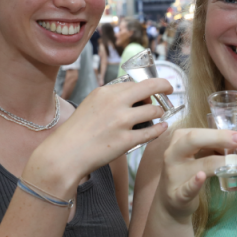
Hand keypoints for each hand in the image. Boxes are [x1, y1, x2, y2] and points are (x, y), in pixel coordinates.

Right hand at [31, 78, 171, 191]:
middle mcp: (115, 103)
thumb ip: (112, 98)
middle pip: (151, 87)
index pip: (135, 83)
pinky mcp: (127, 140)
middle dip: (165, 86)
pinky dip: (160, 128)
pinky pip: (153, 131)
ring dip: (160, 112)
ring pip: (155, 110)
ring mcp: (122, 121)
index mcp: (105, 92)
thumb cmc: (78, 131)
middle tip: (170, 90)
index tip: (155, 88)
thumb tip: (136, 94)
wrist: (66, 153)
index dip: (148, 86)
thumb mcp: (91, 104)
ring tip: (159, 116)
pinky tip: (162, 127)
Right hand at [156, 127, 236, 221]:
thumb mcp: (203, 156)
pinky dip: (194, 183)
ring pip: (200, 165)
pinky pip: (186, 188)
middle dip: (219, 138)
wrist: (172, 202)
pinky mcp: (177, 194)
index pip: (202, 132)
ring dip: (225, 164)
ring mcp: (174, 174)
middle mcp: (174, 154)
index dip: (223, 134)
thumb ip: (220, 150)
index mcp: (180, 139)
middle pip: (194, 140)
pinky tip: (201, 177)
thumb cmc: (191, 173)